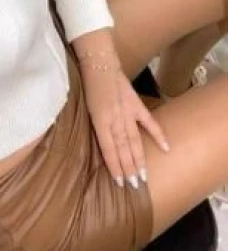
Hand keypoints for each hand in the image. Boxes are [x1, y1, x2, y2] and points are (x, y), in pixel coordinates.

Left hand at [85, 69, 169, 188]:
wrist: (98, 64)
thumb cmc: (87, 87)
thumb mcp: (84, 109)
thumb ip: (94, 127)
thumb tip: (99, 146)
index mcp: (100, 121)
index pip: (109, 149)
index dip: (115, 166)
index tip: (120, 183)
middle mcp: (115, 119)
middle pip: (123, 148)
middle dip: (129, 168)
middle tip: (134, 186)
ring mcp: (127, 112)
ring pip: (134, 140)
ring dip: (139, 159)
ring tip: (144, 177)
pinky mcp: (136, 104)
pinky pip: (148, 121)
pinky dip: (157, 134)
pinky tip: (165, 148)